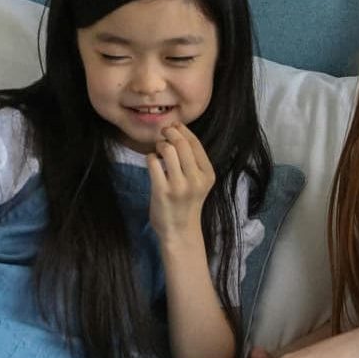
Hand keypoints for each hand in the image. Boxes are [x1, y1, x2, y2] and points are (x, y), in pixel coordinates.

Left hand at [145, 123, 214, 241]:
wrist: (180, 231)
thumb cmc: (186, 203)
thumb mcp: (198, 182)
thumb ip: (192, 161)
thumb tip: (178, 131)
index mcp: (208, 175)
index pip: (195, 144)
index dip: (183, 130)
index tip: (174, 126)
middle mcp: (196, 179)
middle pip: (181, 144)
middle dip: (170, 133)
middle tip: (163, 133)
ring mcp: (179, 185)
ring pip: (168, 150)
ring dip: (160, 145)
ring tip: (159, 150)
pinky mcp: (162, 191)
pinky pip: (153, 162)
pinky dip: (150, 158)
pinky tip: (153, 163)